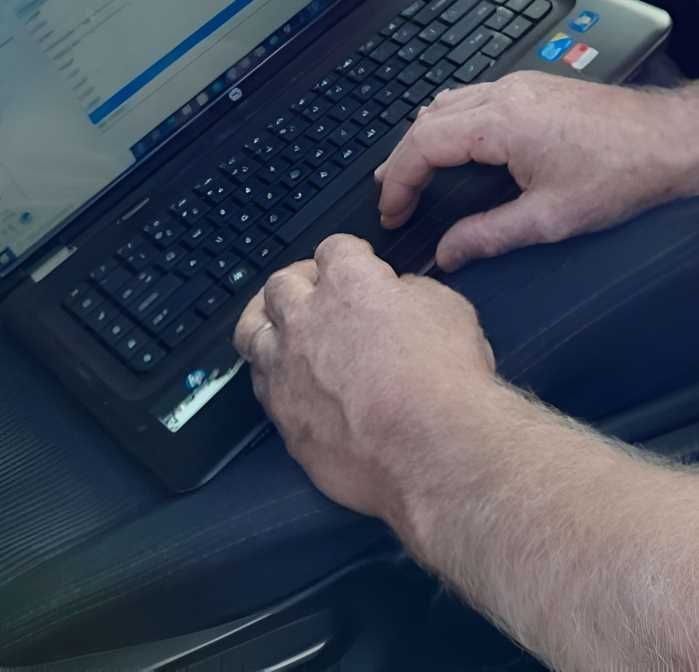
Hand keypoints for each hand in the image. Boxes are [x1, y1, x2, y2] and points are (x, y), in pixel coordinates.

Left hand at [234, 233, 494, 521]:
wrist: (433, 449)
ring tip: (282, 330)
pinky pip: (262, 385)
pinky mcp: (284, 418)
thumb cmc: (447, 376)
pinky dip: (275, 375)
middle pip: (280, 284)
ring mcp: (288, 371)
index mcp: (350, 283)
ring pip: (252, 331)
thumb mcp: (446, 308)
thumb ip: (411, 294)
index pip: (333, 248)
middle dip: (299, 282)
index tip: (357, 263)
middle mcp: (307, 320)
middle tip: (316, 293)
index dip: (348, 254)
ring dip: (268, 324)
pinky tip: (293, 381)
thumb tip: (397, 298)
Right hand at [375, 72, 687, 269]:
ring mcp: (523, 86)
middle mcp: (507, 94)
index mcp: (502, 122)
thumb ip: (488, 237)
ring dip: (425, 138)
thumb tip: (448, 254)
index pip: (423, 143)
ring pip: (450, 103)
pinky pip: (476, 97)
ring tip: (413, 174)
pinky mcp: (537, 88)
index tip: (392, 212)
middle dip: (405, 161)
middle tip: (394, 200)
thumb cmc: (620, 174)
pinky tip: (455, 143)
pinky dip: (452, 122)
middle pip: (429, 120)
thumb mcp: (548, 219)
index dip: (399, 182)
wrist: (669, 140)